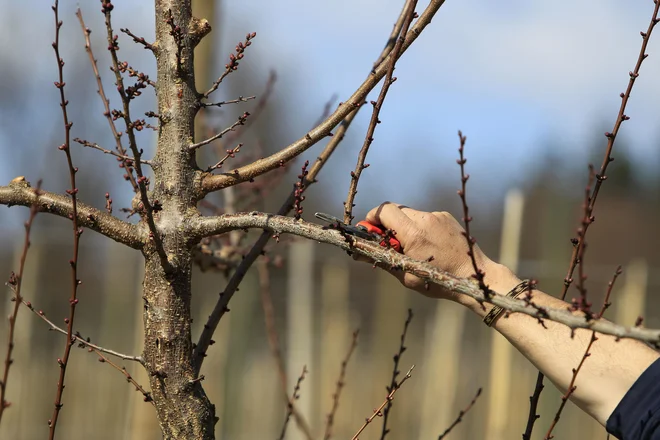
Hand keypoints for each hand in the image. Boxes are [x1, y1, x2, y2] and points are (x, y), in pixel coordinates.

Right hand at [362, 202, 506, 300]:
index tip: (371, 230)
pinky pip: (425, 218)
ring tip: (415, 248)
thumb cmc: (438, 281)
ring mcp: (438, 216)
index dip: (373, 217)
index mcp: (413, 234)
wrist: (474, 277)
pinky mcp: (446, 217)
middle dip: (388, 224)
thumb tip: (358, 252)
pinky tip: (430, 245)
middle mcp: (425, 219)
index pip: (384, 210)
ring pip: (411, 214)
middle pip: (396, 210)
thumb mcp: (405, 275)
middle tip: (389, 242)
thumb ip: (381, 258)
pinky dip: (421, 228)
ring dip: (405, 226)